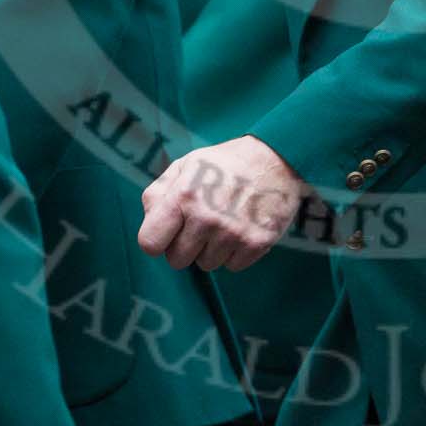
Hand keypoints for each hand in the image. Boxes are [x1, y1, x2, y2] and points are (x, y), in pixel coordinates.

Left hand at [137, 135, 306, 272]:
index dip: (157, 240)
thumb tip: (148, 221)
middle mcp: (206, 218)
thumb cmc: (225, 163)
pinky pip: (232, 266)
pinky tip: (241, 227)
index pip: (149, 243)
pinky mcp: (256, 244)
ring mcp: (232, 233)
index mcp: (184, 196)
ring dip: (212, 249)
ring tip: (225, 221)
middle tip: (201, 223)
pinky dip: (235, 252)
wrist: (276, 159)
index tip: (168, 232)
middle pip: (177, 260)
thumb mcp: (186, 165)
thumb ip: (159, 193)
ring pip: (206, 265)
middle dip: (185, 245)